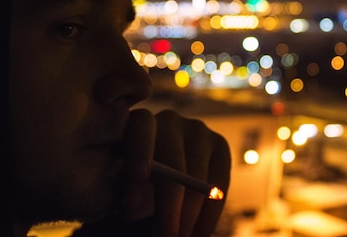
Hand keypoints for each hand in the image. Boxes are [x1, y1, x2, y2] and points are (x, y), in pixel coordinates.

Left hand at [118, 108, 230, 236]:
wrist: (161, 181)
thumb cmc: (136, 184)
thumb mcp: (127, 189)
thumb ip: (129, 192)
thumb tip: (132, 203)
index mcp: (139, 122)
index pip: (140, 128)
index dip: (140, 149)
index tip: (138, 175)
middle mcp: (169, 119)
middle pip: (173, 159)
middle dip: (170, 203)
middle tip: (167, 236)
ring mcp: (197, 129)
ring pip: (197, 175)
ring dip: (190, 214)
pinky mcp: (219, 144)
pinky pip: (219, 181)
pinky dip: (210, 213)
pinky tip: (199, 234)